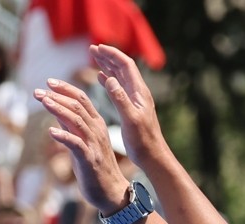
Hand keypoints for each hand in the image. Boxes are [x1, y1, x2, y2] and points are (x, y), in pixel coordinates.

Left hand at [34, 78, 128, 215]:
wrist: (111, 192)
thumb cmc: (95, 169)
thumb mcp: (81, 143)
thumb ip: (71, 128)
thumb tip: (56, 113)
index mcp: (96, 124)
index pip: (81, 99)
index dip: (65, 89)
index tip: (48, 83)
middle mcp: (96, 130)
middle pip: (77, 105)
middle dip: (57, 96)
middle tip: (38, 91)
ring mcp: (94, 144)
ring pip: (76, 120)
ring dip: (58, 110)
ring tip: (43, 102)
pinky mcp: (90, 159)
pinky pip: (76, 144)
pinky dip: (63, 136)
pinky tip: (50, 132)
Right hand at [88, 45, 163, 167]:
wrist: (152, 155)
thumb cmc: (142, 141)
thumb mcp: (130, 120)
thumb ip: (120, 99)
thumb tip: (110, 79)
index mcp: (139, 92)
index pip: (125, 66)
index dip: (112, 55)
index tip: (97, 48)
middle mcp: (138, 92)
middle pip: (122, 67)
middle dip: (108, 56)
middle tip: (93, 49)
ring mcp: (135, 99)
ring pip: (120, 76)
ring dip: (108, 65)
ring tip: (95, 58)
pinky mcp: (131, 107)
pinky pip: (119, 88)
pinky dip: (109, 79)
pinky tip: (101, 78)